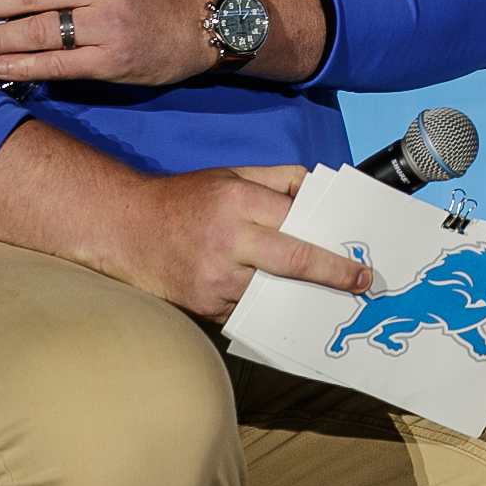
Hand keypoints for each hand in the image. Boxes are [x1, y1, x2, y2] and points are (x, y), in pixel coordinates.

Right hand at [0, 123, 369, 321]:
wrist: (124, 230)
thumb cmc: (185, 200)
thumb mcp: (231, 175)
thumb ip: (280, 181)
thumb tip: (321, 193)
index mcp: (237, 201)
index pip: (298, 223)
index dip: (332, 244)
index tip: (359, 259)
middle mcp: (228, 242)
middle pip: (294, 263)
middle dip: (334, 276)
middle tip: (361, 285)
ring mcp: (215, 279)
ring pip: (275, 293)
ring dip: (306, 298)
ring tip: (333, 300)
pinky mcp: (205, 307)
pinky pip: (250, 311)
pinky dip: (272, 309)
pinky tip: (292, 309)